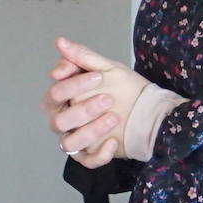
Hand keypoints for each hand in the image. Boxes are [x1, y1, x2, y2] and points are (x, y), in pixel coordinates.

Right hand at [43, 37, 150, 166]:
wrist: (147, 110)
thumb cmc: (122, 87)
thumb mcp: (105, 68)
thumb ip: (81, 57)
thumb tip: (60, 41)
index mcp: (62, 98)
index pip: (54, 93)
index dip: (73, 86)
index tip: (97, 77)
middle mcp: (64, 119)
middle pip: (58, 120)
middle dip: (83, 110)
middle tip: (108, 99)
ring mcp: (76, 138)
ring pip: (70, 143)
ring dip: (91, 131)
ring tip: (114, 117)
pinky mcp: (90, 154)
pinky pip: (87, 161)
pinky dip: (99, 154)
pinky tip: (114, 141)